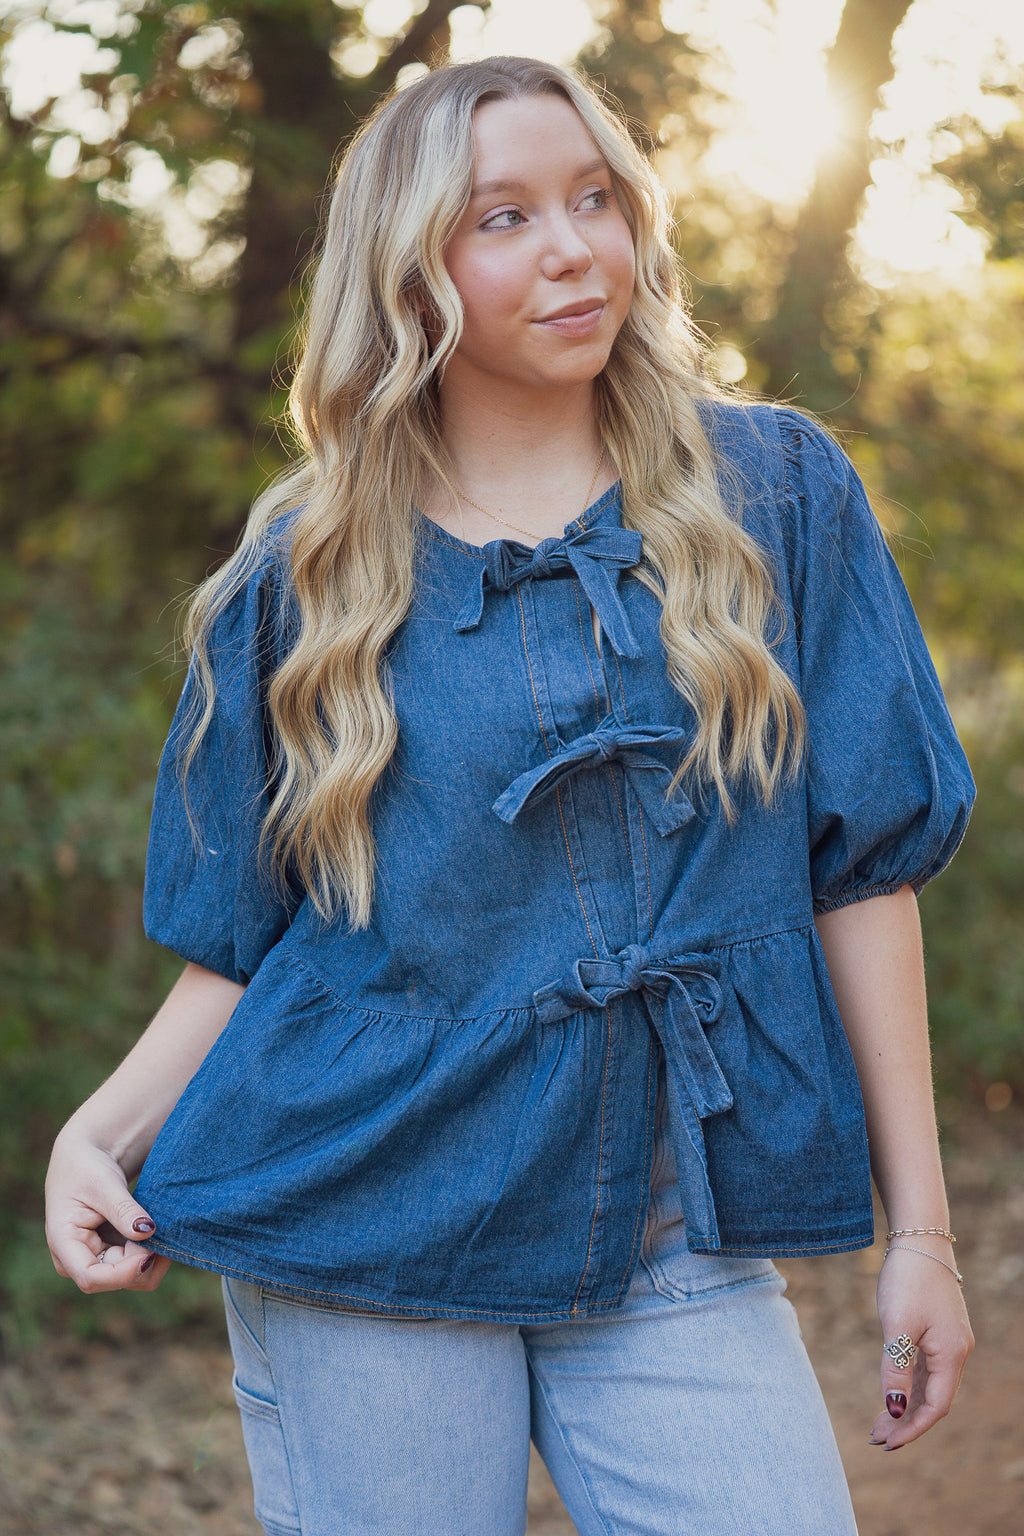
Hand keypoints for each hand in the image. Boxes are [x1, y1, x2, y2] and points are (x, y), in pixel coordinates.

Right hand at [45, 1125, 171, 1293]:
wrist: (85, 1157)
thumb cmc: (86, 1167)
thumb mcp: (104, 1184)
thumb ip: (123, 1210)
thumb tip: (146, 1231)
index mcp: (64, 1244)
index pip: (91, 1277)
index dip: (122, 1274)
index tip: (149, 1254)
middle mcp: (76, 1260)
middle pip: (116, 1280)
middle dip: (143, 1259)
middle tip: (159, 1228)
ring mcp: (95, 1259)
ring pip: (131, 1278)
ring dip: (152, 1258)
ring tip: (163, 1228)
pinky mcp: (111, 1254)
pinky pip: (137, 1266)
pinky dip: (153, 1253)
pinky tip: (161, 1233)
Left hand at [869, 1243, 972, 1448]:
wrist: (920, 1237)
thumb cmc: (908, 1278)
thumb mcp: (896, 1325)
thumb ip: (896, 1369)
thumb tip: (894, 1411)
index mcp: (952, 1354)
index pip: (935, 1406)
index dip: (912, 1428)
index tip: (887, 1444)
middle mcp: (956, 1352)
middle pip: (932, 1400)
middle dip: (905, 1422)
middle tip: (875, 1439)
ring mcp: (949, 1341)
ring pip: (929, 1385)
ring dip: (905, 1406)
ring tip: (878, 1425)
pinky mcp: (938, 1331)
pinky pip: (926, 1369)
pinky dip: (908, 1385)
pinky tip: (892, 1394)